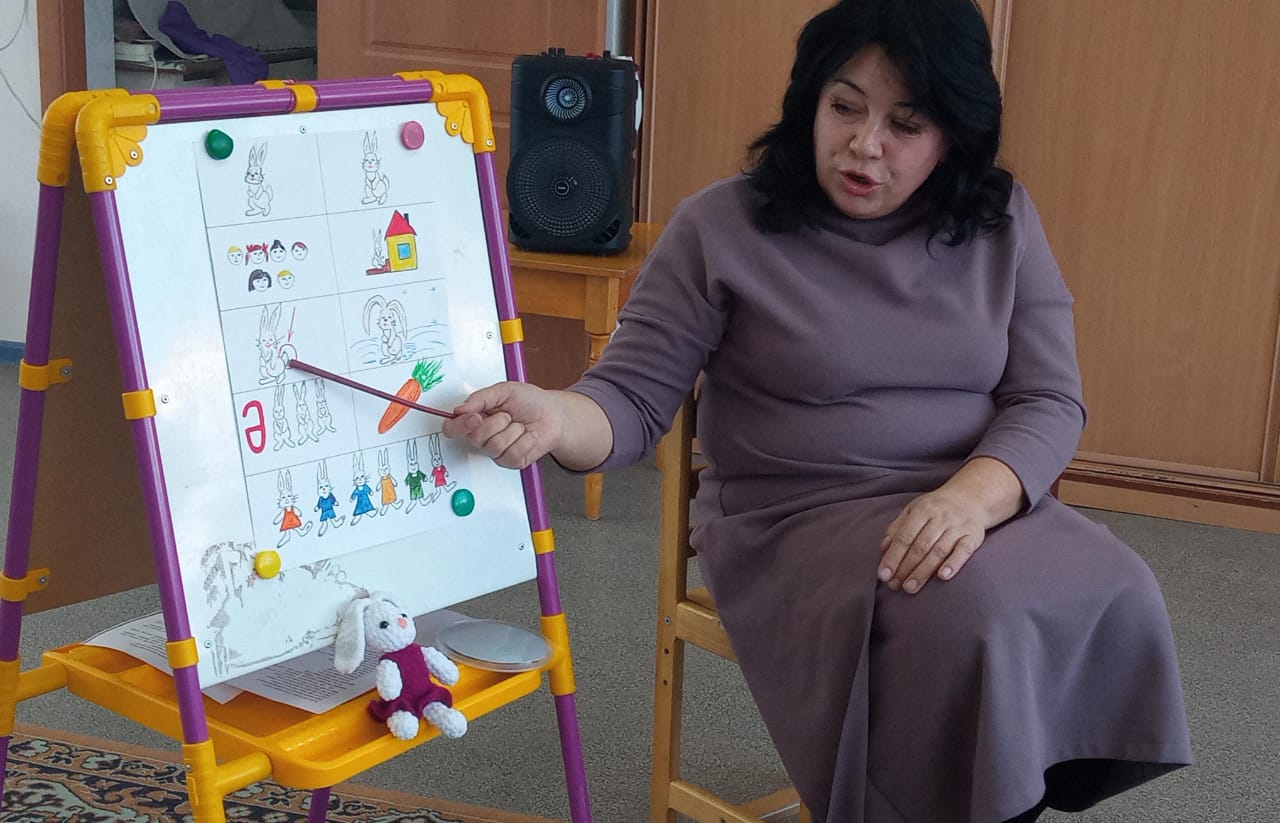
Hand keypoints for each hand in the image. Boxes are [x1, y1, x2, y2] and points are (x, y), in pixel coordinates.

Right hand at [442, 382, 563, 468]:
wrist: (554, 414)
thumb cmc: (529, 401)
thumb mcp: (505, 391)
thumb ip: (481, 398)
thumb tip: (460, 409)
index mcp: (476, 418)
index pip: (453, 428)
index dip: (460, 425)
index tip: (475, 417)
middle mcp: (483, 436)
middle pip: (475, 437)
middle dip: (496, 423)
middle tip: (508, 415)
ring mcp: (497, 451)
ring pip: (494, 446)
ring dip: (513, 431)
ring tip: (520, 425)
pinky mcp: (512, 461)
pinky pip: (512, 454)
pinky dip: (525, 441)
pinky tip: (528, 436)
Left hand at [878, 487, 988, 593]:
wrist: (971, 497)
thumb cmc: (936, 508)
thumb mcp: (914, 509)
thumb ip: (898, 527)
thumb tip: (884, 548)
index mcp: (922, 510)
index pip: (904, 537)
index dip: (893, 557)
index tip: (883, 575)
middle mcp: (940, 518)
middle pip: (920, 546)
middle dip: (906, 568)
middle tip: (895, 586)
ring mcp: (958, 527)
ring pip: (939, 551)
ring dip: (923, 571)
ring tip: (911, 587)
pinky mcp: (974, 536)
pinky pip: (964, 551)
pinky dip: (953, 563)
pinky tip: (943, 576)